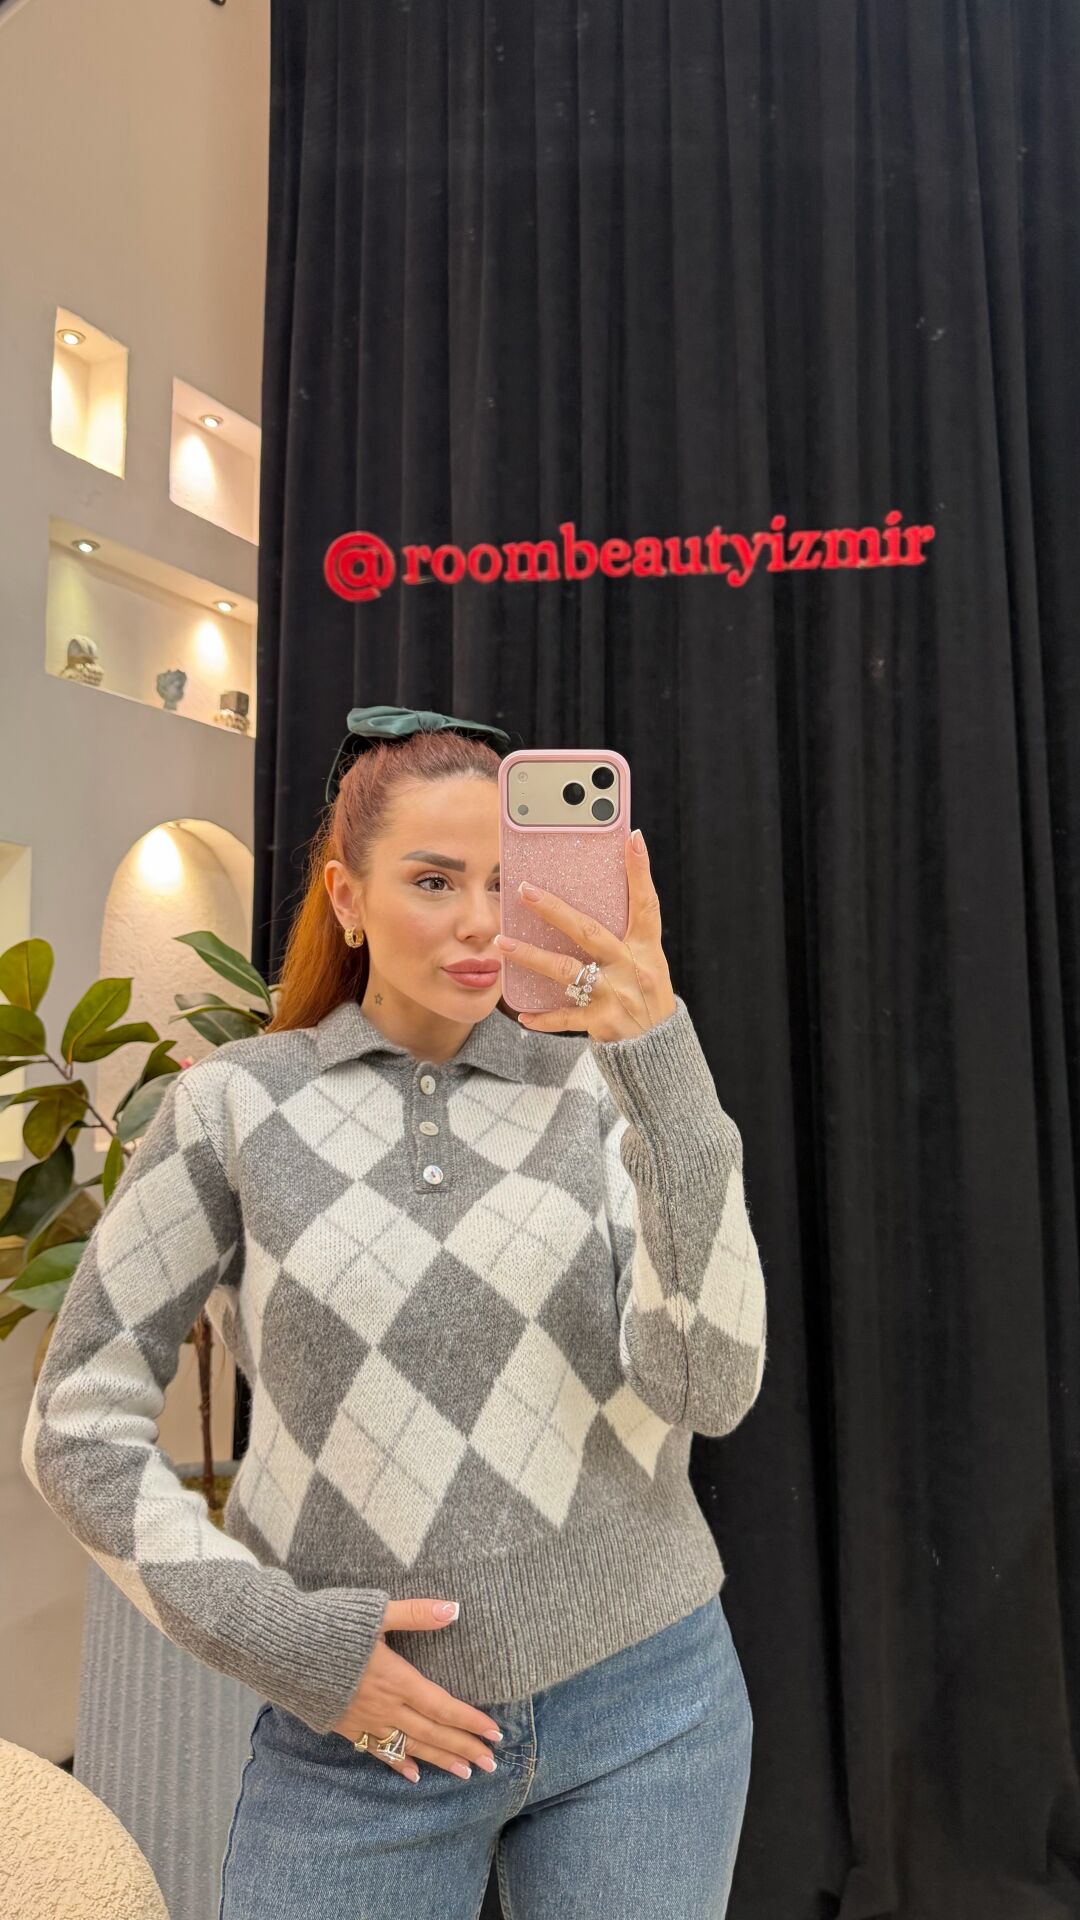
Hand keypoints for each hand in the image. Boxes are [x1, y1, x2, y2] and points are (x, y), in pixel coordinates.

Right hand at [331, 1597, 502, 1781]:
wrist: (279, 1649)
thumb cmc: (329, 1626)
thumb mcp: (375, 1613)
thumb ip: (415, 1614)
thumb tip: (453, 1608)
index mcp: (396, 1679)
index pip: (443, 1706)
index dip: (470, 1721)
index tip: (495, 1734)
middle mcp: (385, 1706)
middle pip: (432, 1732)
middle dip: (463, 1748)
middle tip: (491, 1764)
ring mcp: (364, 1720)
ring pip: (410, 1747)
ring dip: (439, 1759)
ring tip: (465, 1773)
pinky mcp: (345, 1726)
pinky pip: (377, 1751)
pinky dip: (398, 1763)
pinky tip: (414, 1774)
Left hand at [494, 827, 677, 1041]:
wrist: (659, 1048)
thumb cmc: (646, 995)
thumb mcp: (648, 961)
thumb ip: (625, 934)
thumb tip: (597, 896)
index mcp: (647, 949)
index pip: (646, 904)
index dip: (640, 872)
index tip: (633, 839)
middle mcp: (631, 968)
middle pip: (589, 932)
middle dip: (554, 909)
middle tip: (524, 890)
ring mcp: (615, 995)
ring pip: (567, 971)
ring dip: (531, 957)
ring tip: (502, 944)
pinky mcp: (601, 1021)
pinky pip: (565, 1017)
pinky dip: (543, 1017)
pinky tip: (521, 1014)